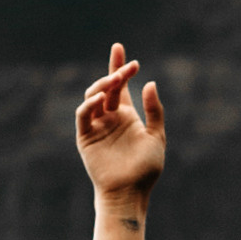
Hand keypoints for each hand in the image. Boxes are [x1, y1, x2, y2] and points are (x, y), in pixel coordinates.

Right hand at [75, 43, 165, 202]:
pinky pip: (83, 116)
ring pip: (93, 97)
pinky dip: (89, 105)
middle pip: (106, 87)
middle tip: (128, 66)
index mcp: (125, 116)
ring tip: (116, 80)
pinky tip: (101, 100)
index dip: (118, 66)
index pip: (119, 86)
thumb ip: (154, 110)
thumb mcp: (157, 135)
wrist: (130, 192)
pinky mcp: (85, 137)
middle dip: (115, 73)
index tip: (119, 47)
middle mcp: (109, 118)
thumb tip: (150, 83)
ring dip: (103, 85)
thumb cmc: (146, 169)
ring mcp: (96, 126)